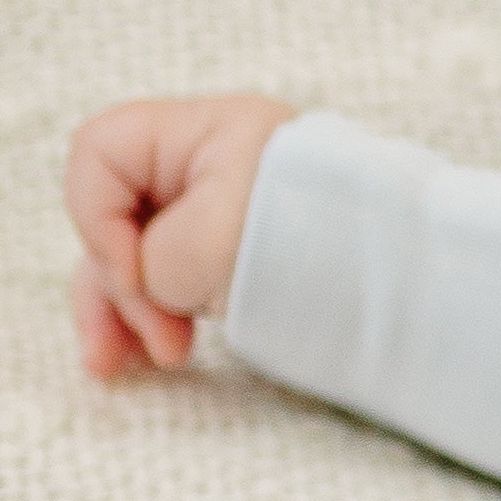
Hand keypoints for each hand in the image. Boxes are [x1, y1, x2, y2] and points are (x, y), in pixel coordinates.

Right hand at [66, 94, 293, 376]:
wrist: (407, 290)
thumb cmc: (310, 247)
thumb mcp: (206, 247)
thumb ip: (151, 261)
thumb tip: (151, 286)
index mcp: (205, 132)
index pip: (99, 149)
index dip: (94, 214)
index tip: (136, 272)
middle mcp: (209, 167)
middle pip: (113, 213)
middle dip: (111, 284)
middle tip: (138, 346)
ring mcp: (220, 214)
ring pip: (137, 258)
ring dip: (125, 313)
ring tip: (123, 368)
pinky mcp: (235, 259)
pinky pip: (171, 282)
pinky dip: (154, 317)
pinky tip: (145, 359)